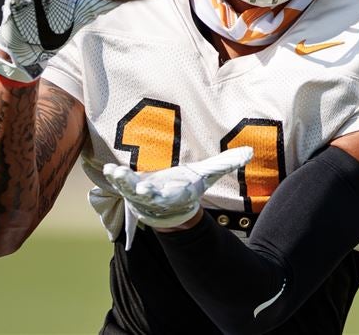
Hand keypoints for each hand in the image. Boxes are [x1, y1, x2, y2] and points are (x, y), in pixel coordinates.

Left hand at [104, 147, 253, 232]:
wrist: (169, 207)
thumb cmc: (188, 188)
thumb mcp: (208, 176)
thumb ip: (227, 163)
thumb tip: (251, 151)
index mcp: (176, 194)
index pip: (170, 195)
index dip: (160, 193)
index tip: (149, 189)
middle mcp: (157, 197)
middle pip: (147, 195)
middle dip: (140, 190)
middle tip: (133, 185)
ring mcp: (141, 194)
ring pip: (129, 190)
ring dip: (122, 181)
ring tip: (114, 172)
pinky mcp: (130, 188)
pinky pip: (120, 183)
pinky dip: (114, 177)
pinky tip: (108, 169)